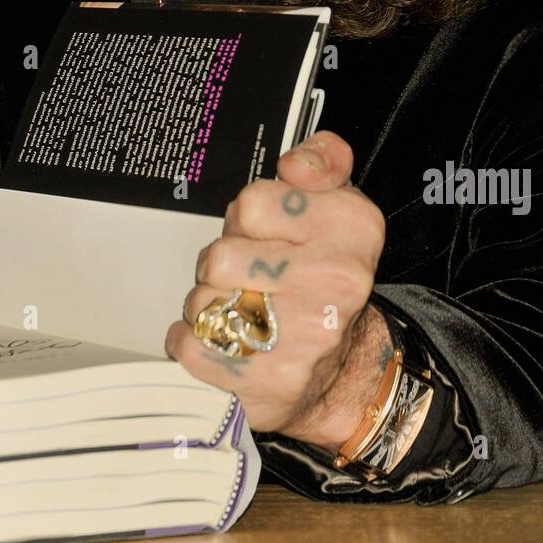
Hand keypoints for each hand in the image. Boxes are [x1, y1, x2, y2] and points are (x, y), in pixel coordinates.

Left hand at [165, 129, 387, 451]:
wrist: (345, 368)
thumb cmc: (326, 275)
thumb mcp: (338, 202)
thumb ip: (321, 160)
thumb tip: (296, 165)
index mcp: (351, 227)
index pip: (252, 204)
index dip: (245, 219)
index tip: (264, 234)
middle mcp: (337, 280)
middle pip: (220, 256)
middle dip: (220, 264)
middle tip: (244, 274)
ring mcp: (307, 336)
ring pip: (203, 302)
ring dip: (207, 305)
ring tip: (238, 309)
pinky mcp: (274, 381)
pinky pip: (194, 347)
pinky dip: (191, 341)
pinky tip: (219, 338)